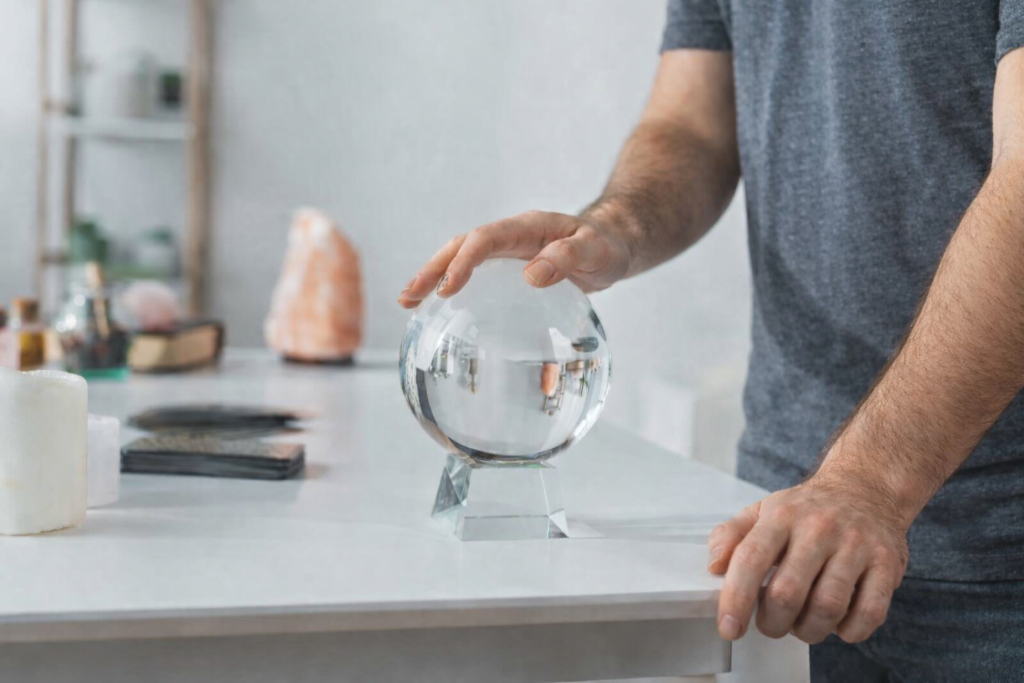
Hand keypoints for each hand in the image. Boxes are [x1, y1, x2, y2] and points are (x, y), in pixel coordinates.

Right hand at [397, 210, 632, 307]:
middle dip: (432, 269)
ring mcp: (507, 253)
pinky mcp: (508, 270)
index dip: (463, 262)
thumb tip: (531, 276)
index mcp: (526, 227)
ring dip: (433, 278)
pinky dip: (452, 288)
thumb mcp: (596, 252)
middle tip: (408, 297)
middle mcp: (510, 237)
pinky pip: (475, 277)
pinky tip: (438, 312)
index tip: (447, 289)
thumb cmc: (606, 247)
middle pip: (460, 247)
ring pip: (461, 259)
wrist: (612, 244)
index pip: (484, 240)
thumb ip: (568, 258)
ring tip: (407, 302)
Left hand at [708, 472, 909, 643]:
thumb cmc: (807, 509)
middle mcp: (819, 528)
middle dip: (772, 623)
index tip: (729, 627)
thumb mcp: (763, 511)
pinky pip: (869, 612)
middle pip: (788, 593)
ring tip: (802, 626)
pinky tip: (838, 624)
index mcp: (782, 515)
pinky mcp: (886, 563)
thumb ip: (732, 536)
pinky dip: (849, 631)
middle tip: (770, 625)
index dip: (736, 598)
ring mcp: (856, 545)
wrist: (865, 489)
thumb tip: (714, 565)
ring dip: (809, 630)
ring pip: (827, 607)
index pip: (751, 559)